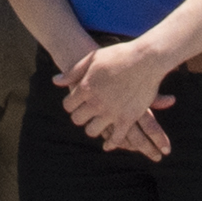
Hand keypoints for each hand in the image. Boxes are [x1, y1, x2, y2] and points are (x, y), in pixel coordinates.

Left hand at [59, 36, 171, 153]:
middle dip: (80, 117)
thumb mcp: (92, 59)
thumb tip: (55, 81)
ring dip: (93, 128)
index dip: (71, 105)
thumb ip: (73, 72)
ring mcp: (111, 112)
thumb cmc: (119, 55)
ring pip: (93, 131)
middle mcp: (96, 102)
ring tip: (96, 124)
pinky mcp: (127, 118)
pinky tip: (108, 145)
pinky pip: (115, 138)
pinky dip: (111, 143)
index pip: (68, 106)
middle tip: (85, 114)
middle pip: (78, 120)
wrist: (146, 59)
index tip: (76, 104)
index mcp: (85, 87)